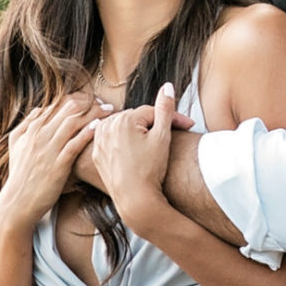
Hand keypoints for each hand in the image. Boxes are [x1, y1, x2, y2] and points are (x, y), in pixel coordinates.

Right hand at [0, 96, 103, 228]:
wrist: (18, 202)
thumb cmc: (20, 174)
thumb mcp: (15, 144)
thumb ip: (26, 124)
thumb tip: (40, 108)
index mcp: (32, 128)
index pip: (57, 104)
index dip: (77, 99)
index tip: (92, 100)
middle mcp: (40, 135)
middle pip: (68, 109)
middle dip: (89, 103)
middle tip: (104, 103)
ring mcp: (49, 150)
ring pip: (73, 123)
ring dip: (93, 113)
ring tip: (108, 111)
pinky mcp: (58, 165)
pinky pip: (74, 145)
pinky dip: (87, 133)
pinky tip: (98, 127)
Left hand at [92, 83, 177, 233]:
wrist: (135, 200)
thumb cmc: (151, 169)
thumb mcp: (163, 136)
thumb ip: (165, 108)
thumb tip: (167, 86)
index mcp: (124, 119)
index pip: (152, 112)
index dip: (172, 118)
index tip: (188, 126)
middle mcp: (107, 126)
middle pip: (137, 119)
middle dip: (154, 124)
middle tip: (174, 133)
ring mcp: (99, 141)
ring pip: (124, 128)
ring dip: (138, 131)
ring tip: (154, 142)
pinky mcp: (97, 154)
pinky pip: (113, 141)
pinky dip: (123, 142)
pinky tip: (136, 151)